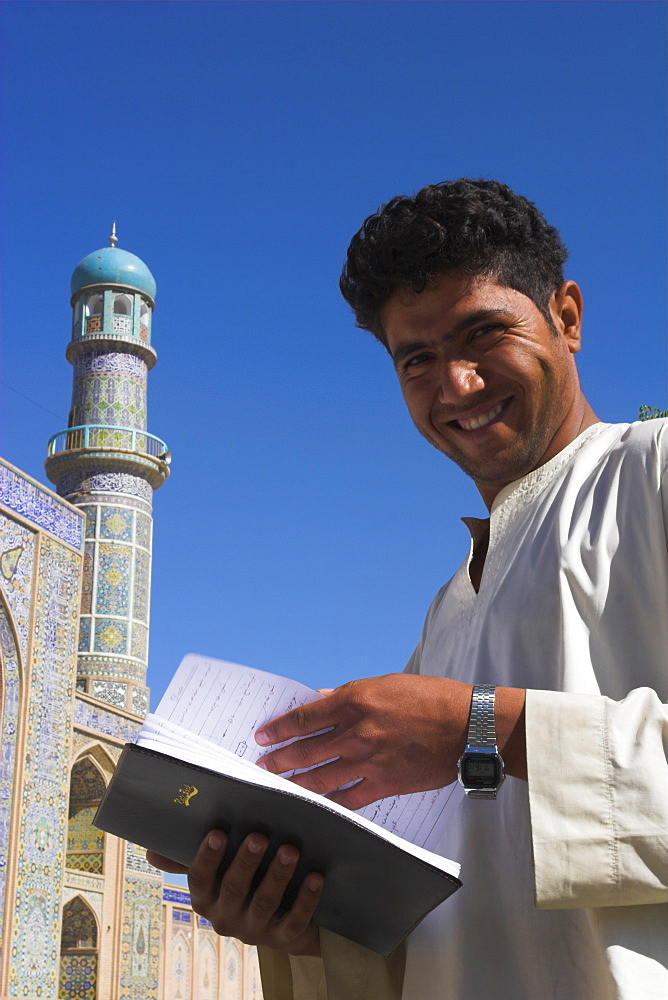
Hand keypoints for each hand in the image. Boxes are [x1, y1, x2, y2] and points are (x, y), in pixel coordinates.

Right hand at [147, 831, 322, 955]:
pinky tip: (315, 877)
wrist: (283, 919)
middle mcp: (226, 918)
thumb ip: (189, 858)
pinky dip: (305, 899)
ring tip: (291, 850)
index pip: (200, 879)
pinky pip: (294, 921)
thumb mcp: (218, 869)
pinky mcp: (284, 939)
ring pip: (264, 903)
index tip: (217, 832)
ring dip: (278, 875)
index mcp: (206, 898)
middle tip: (259, 835)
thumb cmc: (245, 878)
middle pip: (234, 888)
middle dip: (246, 862)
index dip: (207, 857)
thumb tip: (151, 851)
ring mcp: (255, 931)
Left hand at [255, 673, 473, 808]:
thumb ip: (347, 696)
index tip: (262, 736)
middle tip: (261, 765)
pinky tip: (314, 804)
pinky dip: (329, 802)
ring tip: (278, 785)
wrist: (465, 726)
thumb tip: (319, 700)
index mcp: (354, 702)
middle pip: (305, 751)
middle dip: (278, 759)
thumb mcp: (383, 685)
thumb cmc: (428, 698)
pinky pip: (348, 798)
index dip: (278, 728)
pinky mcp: (384, 784)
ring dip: (294, 783)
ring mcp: (369, 762)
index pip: (304, 718)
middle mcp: (356, 733)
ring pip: (320, 777)